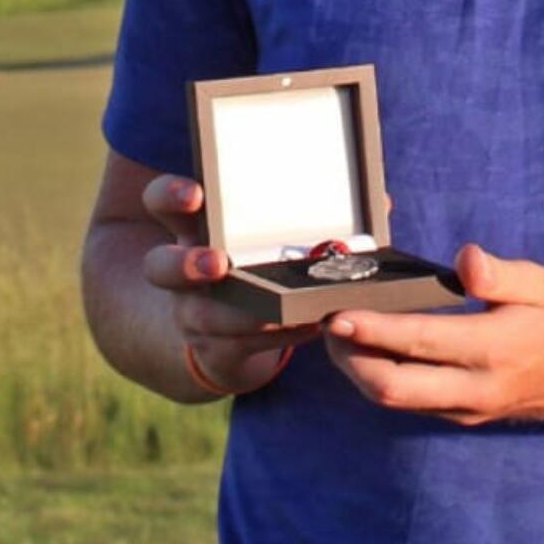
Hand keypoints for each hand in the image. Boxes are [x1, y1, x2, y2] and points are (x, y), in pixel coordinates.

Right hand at [141, 173, 319, 392]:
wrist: (221, 330)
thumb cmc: (254, 262)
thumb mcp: (265, 232)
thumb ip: (316, 213)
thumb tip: (382, 204)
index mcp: (194, 227)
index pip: (163, 202)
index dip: (171, 196)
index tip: (195, 194)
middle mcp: (182, 272)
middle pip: (161, 266)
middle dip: (186, 263)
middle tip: (218, 263)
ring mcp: (193, 314)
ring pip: (202, 316)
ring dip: (241, 315)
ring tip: (278, 310)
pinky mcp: (216, 350)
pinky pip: (239, 348)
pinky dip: (278, 337)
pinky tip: (310, 324)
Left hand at [323, 244, 543, 425]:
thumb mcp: (542, 284)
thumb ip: (500, 274)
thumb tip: (466, 258)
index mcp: (493, 349)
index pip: (419, 343)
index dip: (373, 331)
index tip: (338, 317)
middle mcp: (476, 388)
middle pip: (393, 389)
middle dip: (350, 362)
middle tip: (329, 330)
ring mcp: (469, 409)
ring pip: (398, 403)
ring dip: (362, 375)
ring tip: (342, 340)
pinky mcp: (466, 416)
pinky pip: (415, 405)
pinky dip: (385, 382)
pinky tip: (375, 355)